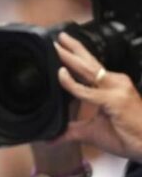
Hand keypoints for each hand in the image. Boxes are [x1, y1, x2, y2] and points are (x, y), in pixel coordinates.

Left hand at [51, 32, 141, 160]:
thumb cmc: (125, 136)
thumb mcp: (91, 132)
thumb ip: (70, 132)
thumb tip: (51, 138)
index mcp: (110, 86)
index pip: (90, 68)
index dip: (76, 57)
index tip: (61, 47)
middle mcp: (115, 83)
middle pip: (89, 63)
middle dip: (72, 49)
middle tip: (57, 37)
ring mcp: (116, 89)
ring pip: (88, 70)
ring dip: (71, 58)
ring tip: (57, 46)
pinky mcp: (115, 100)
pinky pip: (88, 91)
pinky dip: (72, 84)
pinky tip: (61, 74)